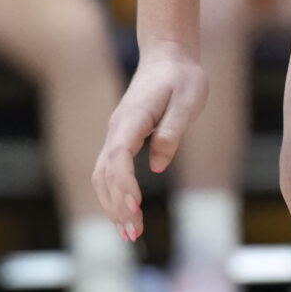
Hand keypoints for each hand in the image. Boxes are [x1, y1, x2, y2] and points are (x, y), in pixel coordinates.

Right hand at [94, 42, 208, 237]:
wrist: (168, 56)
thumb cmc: (182, 77)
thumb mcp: (189, 100)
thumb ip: (172, 130)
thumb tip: (158, 163)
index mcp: (132, 119)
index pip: (119, 157)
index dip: (124, 185)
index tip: (136, 208)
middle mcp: (117, 129)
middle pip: (105, 173)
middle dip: (116, 206)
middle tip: (135, 235)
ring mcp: (115, 134)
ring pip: (101, 176)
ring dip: (111, 205)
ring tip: (130, 234)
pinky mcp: (121, 139)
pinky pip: (109, 172)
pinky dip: (112, 195)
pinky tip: (126, 215)